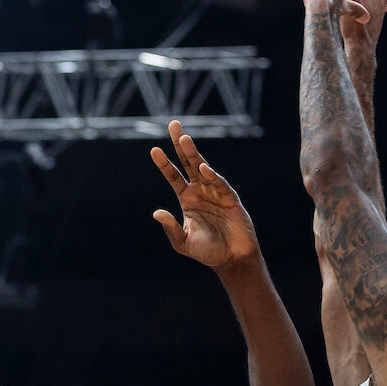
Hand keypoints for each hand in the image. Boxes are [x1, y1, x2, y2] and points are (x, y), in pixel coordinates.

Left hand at [151, 120, 259, 273]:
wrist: (232, 260)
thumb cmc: (207, 251)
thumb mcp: (183, 242)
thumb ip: (170, 228)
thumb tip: (156, 212)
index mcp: (187, 199)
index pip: (173, 176)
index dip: (164, 164)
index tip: (154, 150)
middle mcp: (200, 191)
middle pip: (188, 163)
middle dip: (180, 145)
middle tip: (173, 125)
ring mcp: (215, 193)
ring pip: (203, 168)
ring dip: (194, 154)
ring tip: (185, 139)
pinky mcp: (230, 198)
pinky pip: (219, 184)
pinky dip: (212, 176)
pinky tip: (203, 168)